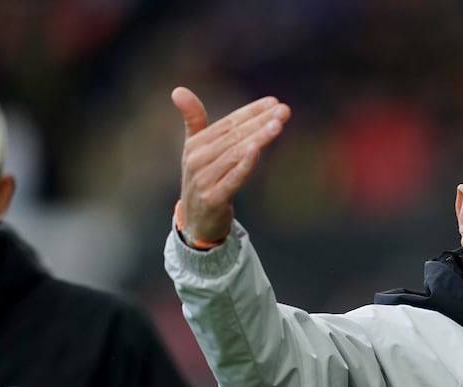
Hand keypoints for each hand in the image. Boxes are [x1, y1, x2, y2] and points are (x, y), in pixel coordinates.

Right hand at [170, 86, 291, 242]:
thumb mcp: (195, 150)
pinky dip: (244, 164)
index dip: (251, 112)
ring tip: (278, 125)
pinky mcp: (214, 198)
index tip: (274, 102)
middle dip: (261, 121)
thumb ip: (194, 120)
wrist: (196, 222)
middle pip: (235, 136)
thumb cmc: (202, 180)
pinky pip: (233, 179)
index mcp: (195, 145)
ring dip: (258, 138)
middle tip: (283, 111)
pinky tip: (257, 150)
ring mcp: (204, 179)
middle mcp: (197, 160)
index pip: (229, 123)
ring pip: (236, 154)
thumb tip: (178, 89)